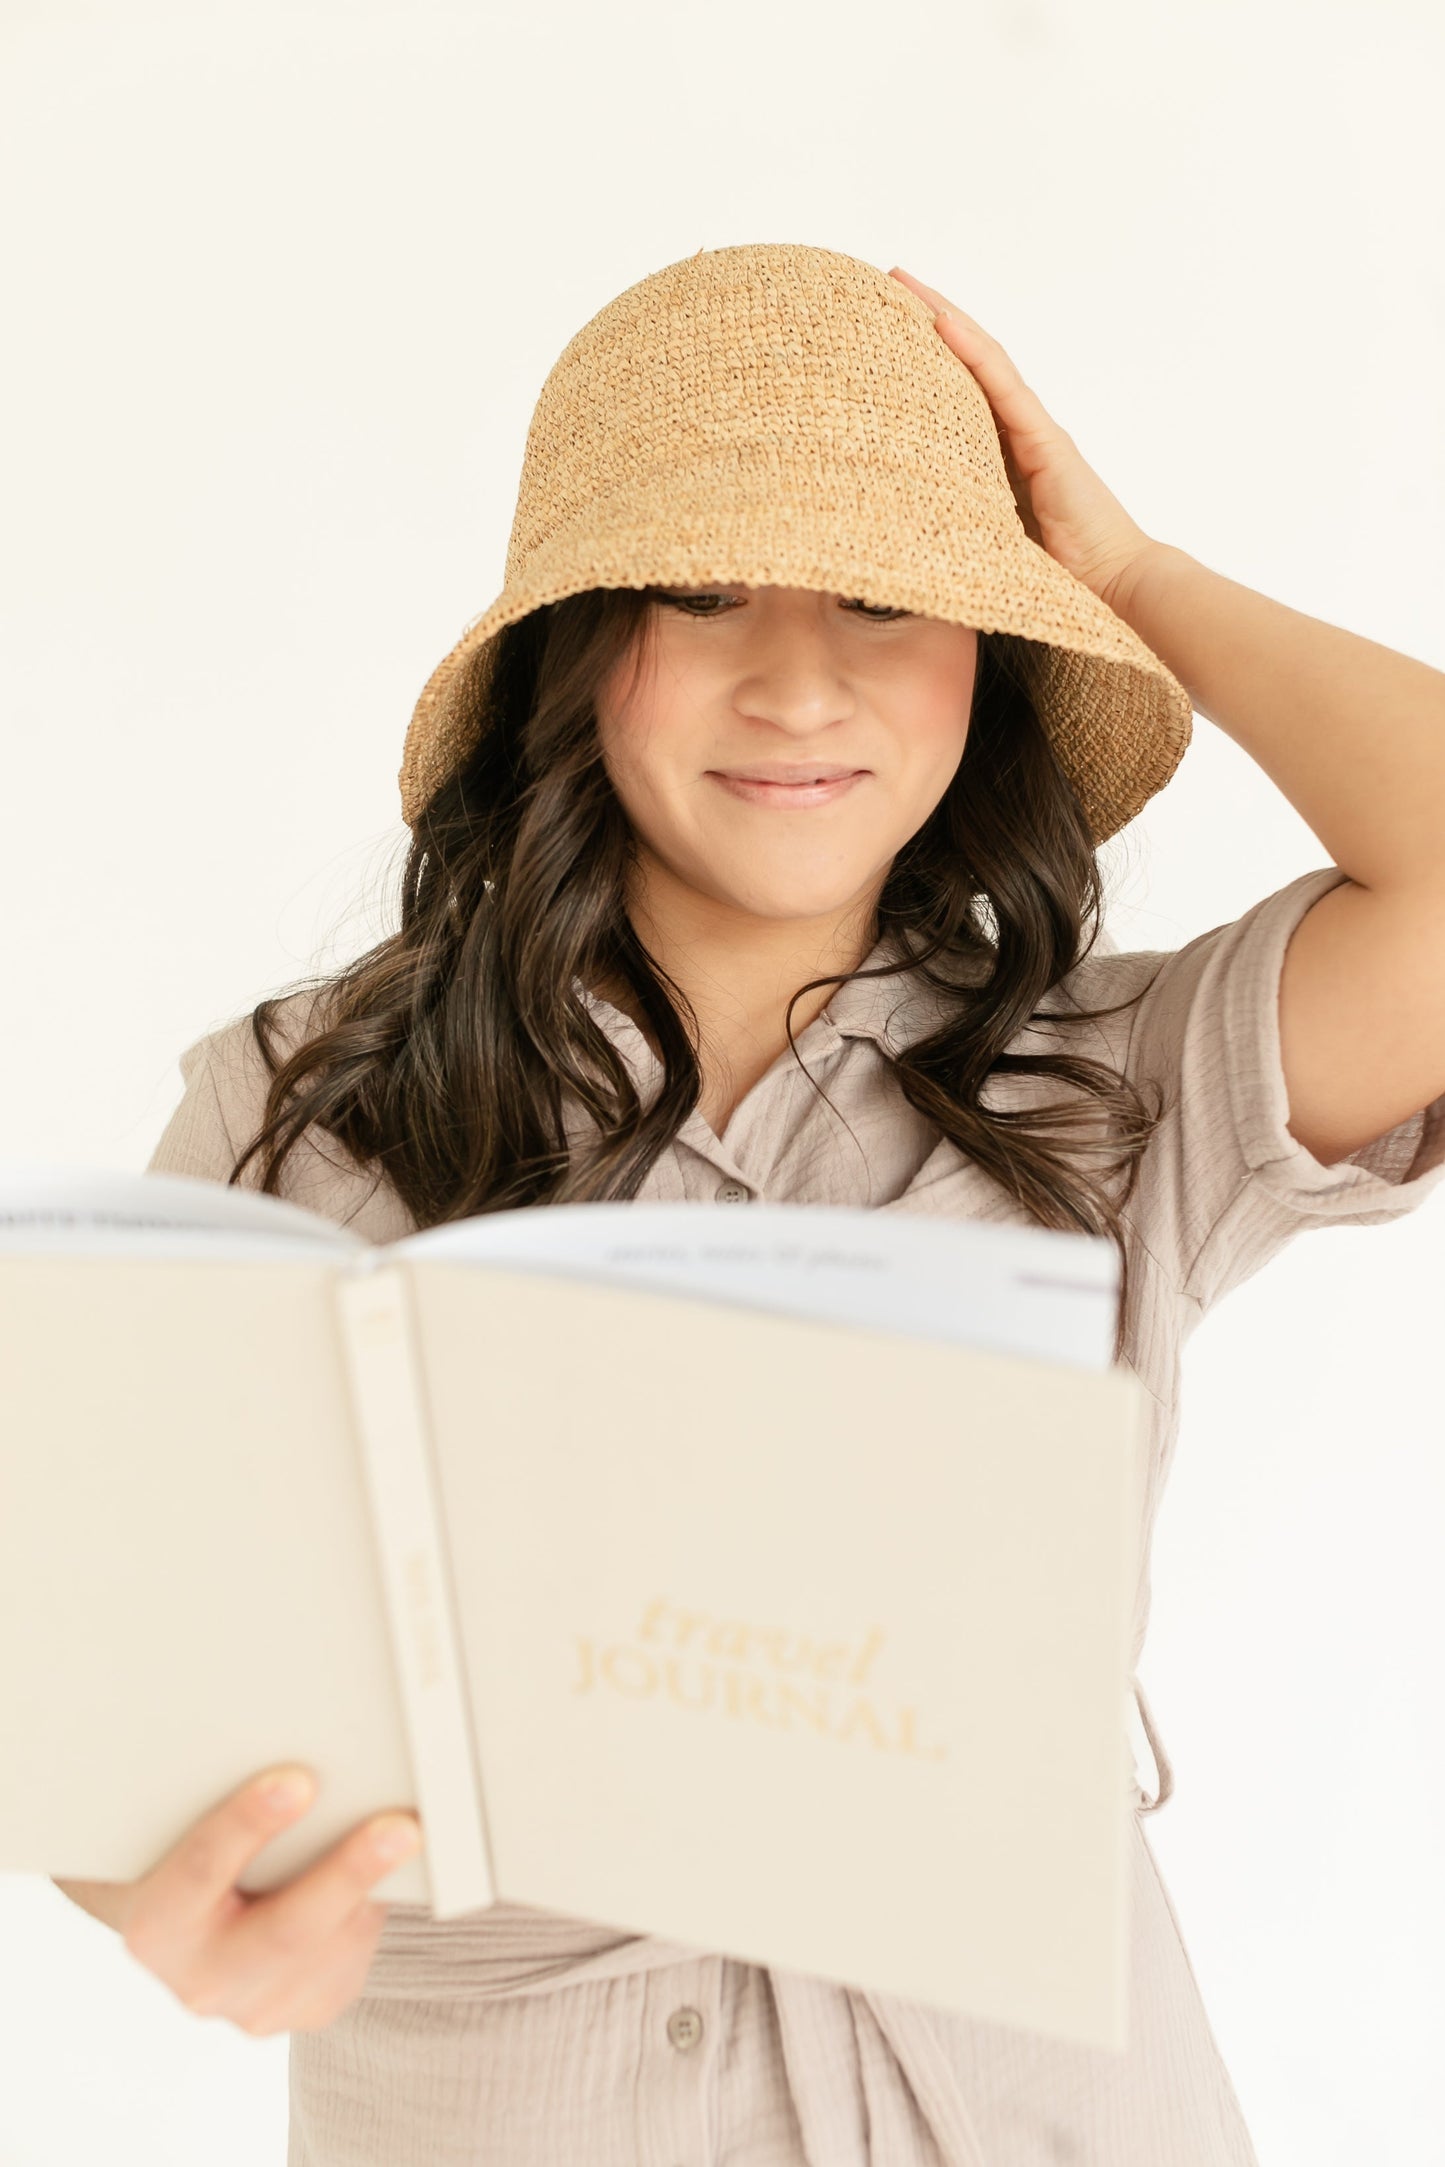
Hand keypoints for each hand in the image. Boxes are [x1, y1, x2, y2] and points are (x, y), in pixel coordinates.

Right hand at [55, 1766, 421, 2035]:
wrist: (183, 1924)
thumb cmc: (184, 1850)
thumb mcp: (181, 1828)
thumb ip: (215, 1800)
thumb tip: (303, 1752)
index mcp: (154, 1924)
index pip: (200, 1869)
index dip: (246, 1824)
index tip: (297, 1781)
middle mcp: (199, 1978)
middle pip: (283, 1931)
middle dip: (345, 1875)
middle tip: (397, 1827)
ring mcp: (253, 2006)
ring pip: (329, 1951)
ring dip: (377, 1892)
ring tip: (417, 1837)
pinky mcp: (304, 2008)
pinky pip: (350, 1961)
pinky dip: (373, 1912)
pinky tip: (395, 1867)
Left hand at [887, 266, 1161, 612]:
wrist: (1114, 592)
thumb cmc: (1057, 580)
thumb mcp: (987, 543)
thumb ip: (955, 523)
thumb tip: (896, 530)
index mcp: (1005, 456)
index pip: (962, 389)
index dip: (927, 353)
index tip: (885, 322)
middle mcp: (1022, 433)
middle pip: (970, 361)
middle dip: (929, 318)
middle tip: (886, 282)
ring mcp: (1036, 433)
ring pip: (983, 360)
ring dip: (943, 318)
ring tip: (902, 284)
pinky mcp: (1047, 445)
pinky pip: (1002, 389)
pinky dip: (971, 353)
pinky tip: (941, 324)